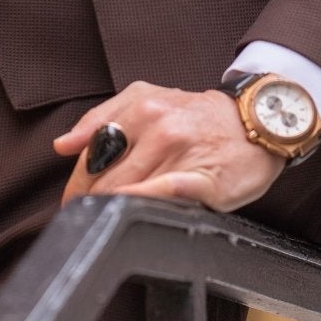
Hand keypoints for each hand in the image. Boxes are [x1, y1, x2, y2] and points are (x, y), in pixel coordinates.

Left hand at [53, 82, 284, 211]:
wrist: (257, 122)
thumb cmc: (199, 117)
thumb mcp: (148, 100)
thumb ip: (102, 119)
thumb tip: (63, 145)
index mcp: (140, 105)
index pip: (91, 153)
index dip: (77, 185)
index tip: (73, 203)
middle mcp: (158, 124)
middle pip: (104, 176)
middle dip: (90, 203)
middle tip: (88, 218)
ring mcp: (181, 151)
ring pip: (127, 188)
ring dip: (112, 208)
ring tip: (109, 220)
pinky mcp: (202, 178)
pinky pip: (162, 193)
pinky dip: (141, 200)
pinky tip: (132, 208)